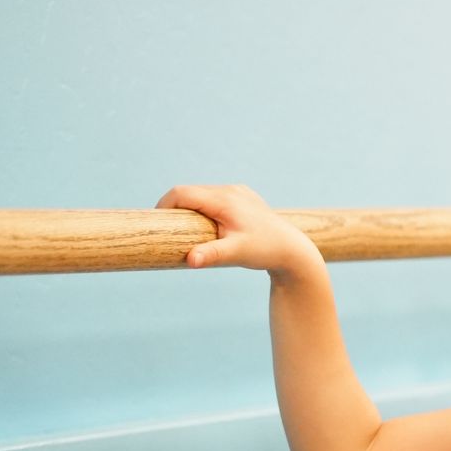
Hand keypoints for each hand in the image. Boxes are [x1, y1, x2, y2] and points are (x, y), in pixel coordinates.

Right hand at [157, 184, 319, 274]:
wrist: (293, 250)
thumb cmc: (265, 251)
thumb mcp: (237, 254)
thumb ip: (212, 254)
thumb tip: (190, 260)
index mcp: (224, 199)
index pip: (182, 193)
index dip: (164, 206)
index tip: (157, 223)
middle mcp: (231, 190)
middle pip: (190, 193)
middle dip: (176, 209)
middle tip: (168, 231)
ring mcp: (239, 192)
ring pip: (203, 195)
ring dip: (191, 209)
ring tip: (185, 231)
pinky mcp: (244, 198)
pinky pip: (216, 199)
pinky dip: (205, 209)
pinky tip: (206, 227)